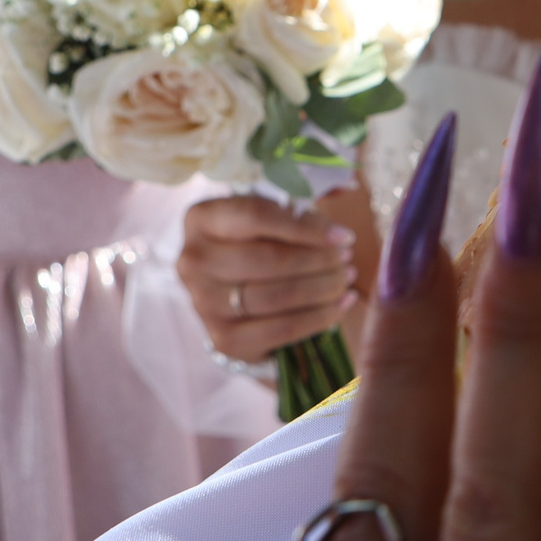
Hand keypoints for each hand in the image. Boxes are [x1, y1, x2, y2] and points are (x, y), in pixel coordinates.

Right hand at [178, 195, 358, 363]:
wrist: (234, 296)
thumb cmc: (260, 243)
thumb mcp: (274, 216)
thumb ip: (302, 207)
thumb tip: (343, 203)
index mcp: (202, 218)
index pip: (257, 217)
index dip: (306, 227)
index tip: (344, 236)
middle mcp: (193, 260)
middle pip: (268, 260)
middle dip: (319, 261)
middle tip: (347, 259)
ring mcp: (203, 303)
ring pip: (275, 296)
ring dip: (322, 288)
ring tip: (347, 279)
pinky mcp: (223, 338)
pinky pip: (280, 329)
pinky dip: (318, 318)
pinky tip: (341, 305)